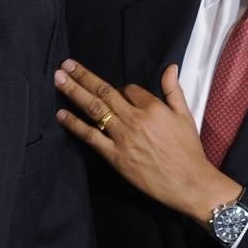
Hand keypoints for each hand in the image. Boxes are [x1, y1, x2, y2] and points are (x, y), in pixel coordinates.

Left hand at [54, 59, 239, 225]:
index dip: (122, 89)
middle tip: (65, 65)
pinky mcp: (115, 156)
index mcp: (153, 107)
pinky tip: (61, 114)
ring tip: (59, 79)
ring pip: (94, 109)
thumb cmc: (188, 150)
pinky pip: (91, 136)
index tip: (119, 93)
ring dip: (75, 92)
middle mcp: (135, 119)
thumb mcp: (185, 115)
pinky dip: (75, 124)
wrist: (188, 183)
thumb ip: (173, 90)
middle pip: (105, 92)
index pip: (129, 89)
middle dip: (83, 76)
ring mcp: (123, 137)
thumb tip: (169, 67)